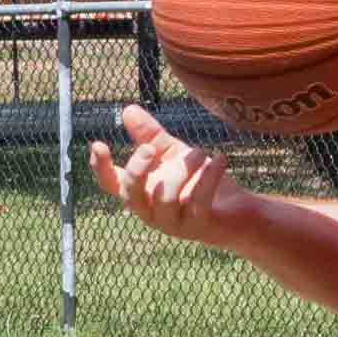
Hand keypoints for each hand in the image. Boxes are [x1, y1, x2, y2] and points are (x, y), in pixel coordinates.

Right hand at [88, 106, 255, 246]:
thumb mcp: (173, 155)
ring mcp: (174, 224)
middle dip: (137, 170)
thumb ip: (151, 136)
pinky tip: (220, 159)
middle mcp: (152, 212)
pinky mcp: (199, 227)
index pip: (112, 184)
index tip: (98, 144)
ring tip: (198, 153)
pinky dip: (209, 177)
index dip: (101, 167)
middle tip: (150, 148)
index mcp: (141, 193)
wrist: (238, 212)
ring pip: (165, 197)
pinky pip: (198, 201)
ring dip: (181, 170)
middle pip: (131, 195)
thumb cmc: (199, 184)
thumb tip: (127, 109)